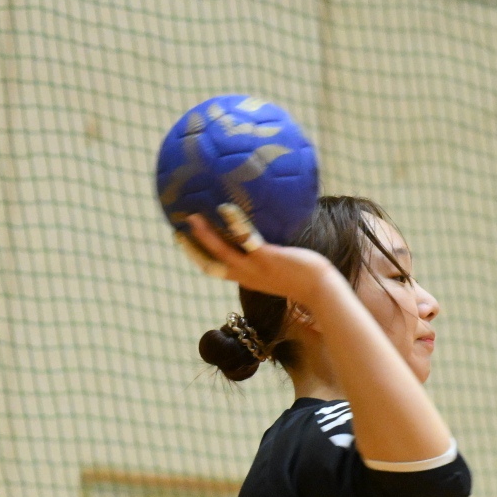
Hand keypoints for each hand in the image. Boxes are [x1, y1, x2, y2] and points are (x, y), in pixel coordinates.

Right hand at [181, 212, 338, 303]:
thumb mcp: (277, 265)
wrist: (319, 287)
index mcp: (245, 278)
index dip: (197, 256)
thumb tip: (260, 233)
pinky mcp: (267, 258)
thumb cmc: (303, 274)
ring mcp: (255, 268)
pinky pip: (245, 240)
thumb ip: (265, 253)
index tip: (185, 242)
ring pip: (222, 252)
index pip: (214, 269)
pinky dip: (234, 224)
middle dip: (192, 249)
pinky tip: (226, 208)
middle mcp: (245, 275)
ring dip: (205, 235)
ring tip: (193, 216)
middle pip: (210, 264)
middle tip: (177, 230)